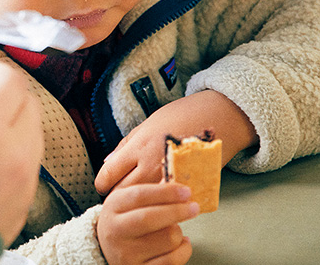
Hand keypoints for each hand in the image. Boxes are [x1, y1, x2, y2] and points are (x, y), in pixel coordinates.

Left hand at [95, 90, 257, 194]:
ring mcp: (171, 177)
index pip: (109, 173)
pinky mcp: (188, 185)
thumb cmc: (180, 116)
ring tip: (139, 198)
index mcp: (139, 146)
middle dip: (117, 195)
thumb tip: (107, 163)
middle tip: (119, 194)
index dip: (102, 183)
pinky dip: (161, 203)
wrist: (217, 116)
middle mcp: (152, 163)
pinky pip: (168, 202)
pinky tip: (160, 199)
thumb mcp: (146, 125)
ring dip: (139, 201)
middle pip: (124, 191)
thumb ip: (125, 146)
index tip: (102, 186)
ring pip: (145, 200)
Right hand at [97, 183, 197, 264]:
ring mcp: (127, 253)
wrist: (107, 251)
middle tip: (193, 207)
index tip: (185, 191)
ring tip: (174, 229)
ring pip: (167, 238)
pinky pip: (173, 260)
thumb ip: (148, 192)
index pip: (139, 195)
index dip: (166, 192)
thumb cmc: (124, 222)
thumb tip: (175, 182)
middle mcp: (116, 231)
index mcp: (113, 207)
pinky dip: (184, 249)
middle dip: (178, 211)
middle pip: (151, 217)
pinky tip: (180, 244)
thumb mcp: (126, 202)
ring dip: (178, 232)